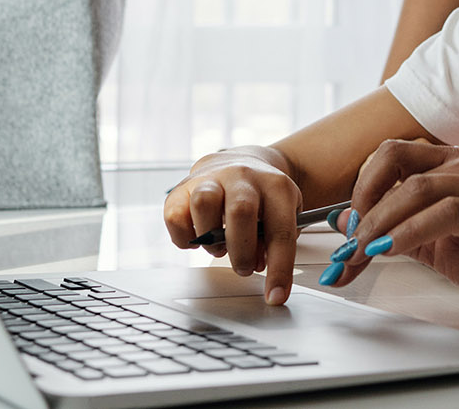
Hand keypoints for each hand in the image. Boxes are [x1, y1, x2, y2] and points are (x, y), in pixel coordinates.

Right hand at [162, 148, 301, 304]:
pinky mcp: (182, 188)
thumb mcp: (283, 214)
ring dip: (210, 240)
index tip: (275, 297)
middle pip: (240, 211)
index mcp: (275, 185)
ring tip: (219, 247)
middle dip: (241, 251)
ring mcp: (211, 179)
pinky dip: (184, 237)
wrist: (244, 161)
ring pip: (203, 204)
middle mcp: (242, 177)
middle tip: (244, 267)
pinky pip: (175, 215)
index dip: (279, 268)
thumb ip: (274, 242)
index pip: (280, 230)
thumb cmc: (264, 197)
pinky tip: (198, 238)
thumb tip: (258, 265)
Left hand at [324, 141, 458, 324]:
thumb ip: (398, 228)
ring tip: (362, 254)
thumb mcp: (440, 246)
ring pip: (416, 186)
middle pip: (396, 160)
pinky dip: (409, 232)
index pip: (393, 154)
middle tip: (348, 245)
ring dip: (379, 224)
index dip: (361, 187)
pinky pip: (445, 213)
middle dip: (362, 203)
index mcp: (458, 165)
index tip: (348, 230)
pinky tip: (391, 252)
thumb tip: (346, 221)